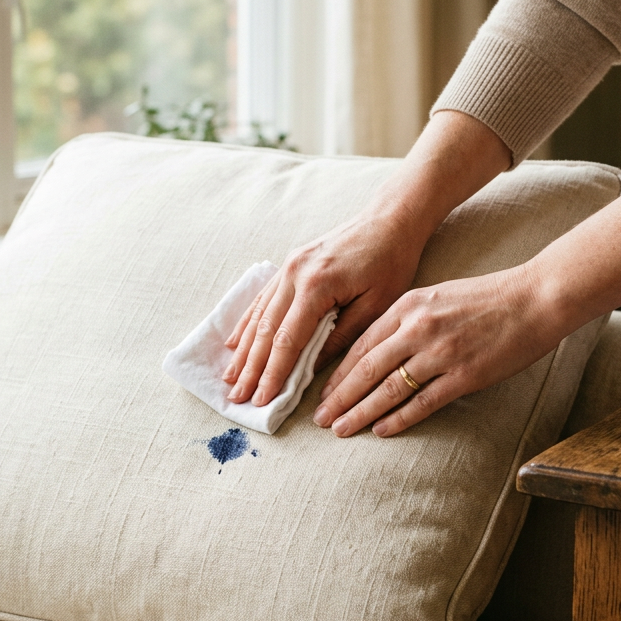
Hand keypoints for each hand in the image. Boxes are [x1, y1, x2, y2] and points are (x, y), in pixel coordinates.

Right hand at [222, 212, 424, 405]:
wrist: (389, 220)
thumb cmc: (390, 263)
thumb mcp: (375, 306)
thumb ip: (340, 337)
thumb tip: (310, 370)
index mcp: (317, 286)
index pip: (288, 340)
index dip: (273, 373)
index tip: (261, 399)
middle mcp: (294, 274)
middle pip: (266, 330)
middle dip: (250, 367)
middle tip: (236, 396)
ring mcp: (288, 266)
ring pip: (259, 314)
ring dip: (243, 349)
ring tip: (230, 377)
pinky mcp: (290, 264)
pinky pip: (263, 298)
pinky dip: (248, 322)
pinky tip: (235, 342)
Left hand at [311, 264, 563, 437]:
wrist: (535, 298)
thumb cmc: (488, 297)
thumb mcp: (437, 295)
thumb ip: (406, 318)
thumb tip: (377, 348)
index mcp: (408, 306)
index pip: (361, 344)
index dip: (337, 372)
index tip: (320, 391)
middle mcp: (419, 328)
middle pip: (367, 369)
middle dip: (339, 397)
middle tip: (319, 419)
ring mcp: (441, 353)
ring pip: (389, 389)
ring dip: (361, 413)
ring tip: (341, 430)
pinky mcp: (464, 375)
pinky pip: (422, 402)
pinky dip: (398, 419)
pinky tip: (381, 431)